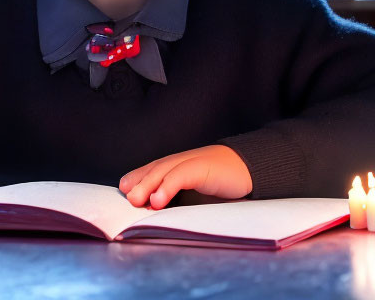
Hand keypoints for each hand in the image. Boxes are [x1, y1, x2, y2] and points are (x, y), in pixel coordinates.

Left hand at [118, 145, 252, 209]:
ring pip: (163, 171)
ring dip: (148, 186)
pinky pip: (180, 175)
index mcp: (178, 166)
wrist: (251, 169)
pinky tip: (157, 200)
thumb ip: (179, 199)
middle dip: (138, 182)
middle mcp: (181, 161)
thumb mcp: (197, 194)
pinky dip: (167, 187)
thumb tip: (157, 212)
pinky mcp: (202, 167)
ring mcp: (191, 162)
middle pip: (154, 169)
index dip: (136, 178)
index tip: (122, 190)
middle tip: (125, 199)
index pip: (152, 170)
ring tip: (136, 200)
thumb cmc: (223, 184)